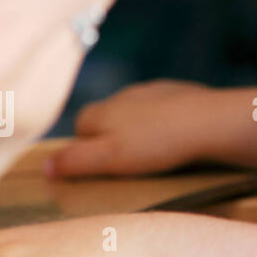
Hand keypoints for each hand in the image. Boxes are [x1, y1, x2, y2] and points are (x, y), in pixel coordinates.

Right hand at [45, 80, 217, 177]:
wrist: (210, 121)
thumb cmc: (157, 143)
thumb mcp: (109, 158)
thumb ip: (76, 161)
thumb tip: (46, 166)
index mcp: (104, 109)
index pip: (80, 126)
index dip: (85, 147)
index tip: (99, 165)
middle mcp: (125, 94)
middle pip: (106, 116)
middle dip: (110, 135)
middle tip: (127, 160)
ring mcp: (154, 90)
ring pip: (135, 110)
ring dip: (138, 127)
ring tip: (153, 149)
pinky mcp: (181, 91)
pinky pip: (164, 107)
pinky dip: (164, 119)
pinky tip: (176, 135)